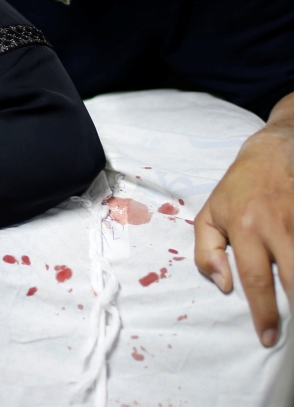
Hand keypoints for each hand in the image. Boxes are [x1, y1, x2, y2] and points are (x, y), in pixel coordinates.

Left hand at [195, 126, 293, 346]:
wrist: (274, 152)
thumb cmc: (238, 189)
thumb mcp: (209, 215)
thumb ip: (205, 252)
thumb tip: (223, 286)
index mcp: (245, 227)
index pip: (255, 279)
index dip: (263, 313)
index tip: (267, 337)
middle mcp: (277, 225)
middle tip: (293, 331)